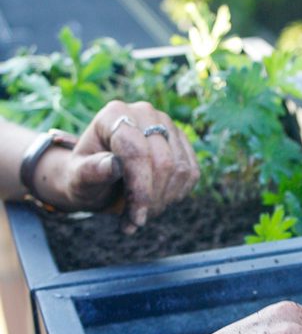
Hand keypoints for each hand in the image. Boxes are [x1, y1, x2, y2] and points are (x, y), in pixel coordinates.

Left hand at [34, 100, 199, 231]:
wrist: (97, 175)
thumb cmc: (84, 177)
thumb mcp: (78, 179)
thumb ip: (90, 171)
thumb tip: (113, 165)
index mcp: (114, 114)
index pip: (136, 152)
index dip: (140, 189)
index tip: (136, 219)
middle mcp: (144, 112)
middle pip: (163, 161)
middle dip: (152, 199)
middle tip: (136, 220)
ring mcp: (166, 124)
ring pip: (180, 169)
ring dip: (164, 200)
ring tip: (142, 213)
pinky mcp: (181, 140)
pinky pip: (191, 172)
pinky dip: (177, 195)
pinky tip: (157, 202)